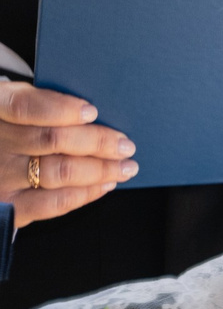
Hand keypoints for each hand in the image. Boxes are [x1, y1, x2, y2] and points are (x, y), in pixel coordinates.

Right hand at [0, 81, 135, 226]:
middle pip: (52, 140)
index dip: (60, 109)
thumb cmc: (11, 127)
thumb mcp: (15, 104)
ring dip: (101, 170)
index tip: (91, 112)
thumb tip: (92, 114)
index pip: (23, 106)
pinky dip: (87, 193)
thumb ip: (42, 103)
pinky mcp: (10, 205)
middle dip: (97, 142)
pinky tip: (105, 184)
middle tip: (126, 146)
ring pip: (61, 171)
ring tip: (125, 167)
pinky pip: (56, 202)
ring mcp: (2, 175)